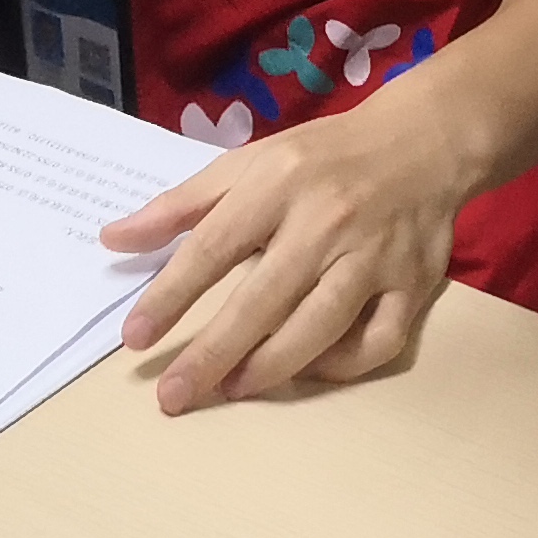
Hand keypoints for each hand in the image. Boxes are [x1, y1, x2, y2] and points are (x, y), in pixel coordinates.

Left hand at [99, 93, 471, 412]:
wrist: (425, 141)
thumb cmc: (322, 158)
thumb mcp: (248, 162)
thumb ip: (181, 205)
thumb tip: (111, 240)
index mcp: (279, 183)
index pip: (213, 247)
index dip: (170, 296)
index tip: (134, 338)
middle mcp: (327, 220)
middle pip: (262, 300)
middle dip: (212, 354)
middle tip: (173, 396)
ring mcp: (375, 255)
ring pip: (319, 328)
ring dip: (269, 368)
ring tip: (231, 389)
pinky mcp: (415, 284)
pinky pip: (377, 343)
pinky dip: (341, 366)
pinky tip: (308, 372)